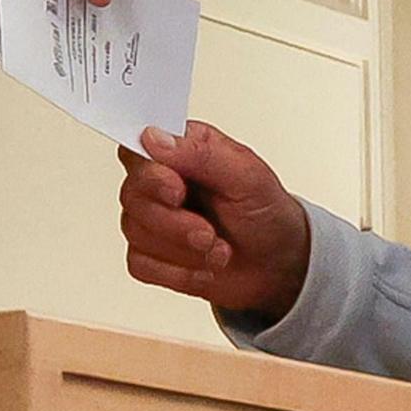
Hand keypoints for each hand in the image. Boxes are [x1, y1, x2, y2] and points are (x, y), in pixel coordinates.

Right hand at [118, 120, 313, 317]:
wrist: (276, 264)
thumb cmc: (264, 212)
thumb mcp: (247, 176)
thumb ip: (201, 153)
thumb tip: (155, 139)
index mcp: (180, 151)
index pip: (137, 150)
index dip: (150, 174)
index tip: (177, 191)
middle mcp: (160, 182)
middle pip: (133, 196)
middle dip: (175, 222)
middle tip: (209, 233)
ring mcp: (151, 218)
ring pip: (136, 232)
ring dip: (184, 249)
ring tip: (217, 248)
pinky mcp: (150, 254)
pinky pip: (141, 264)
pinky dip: (178, 272)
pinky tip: (203, 266)